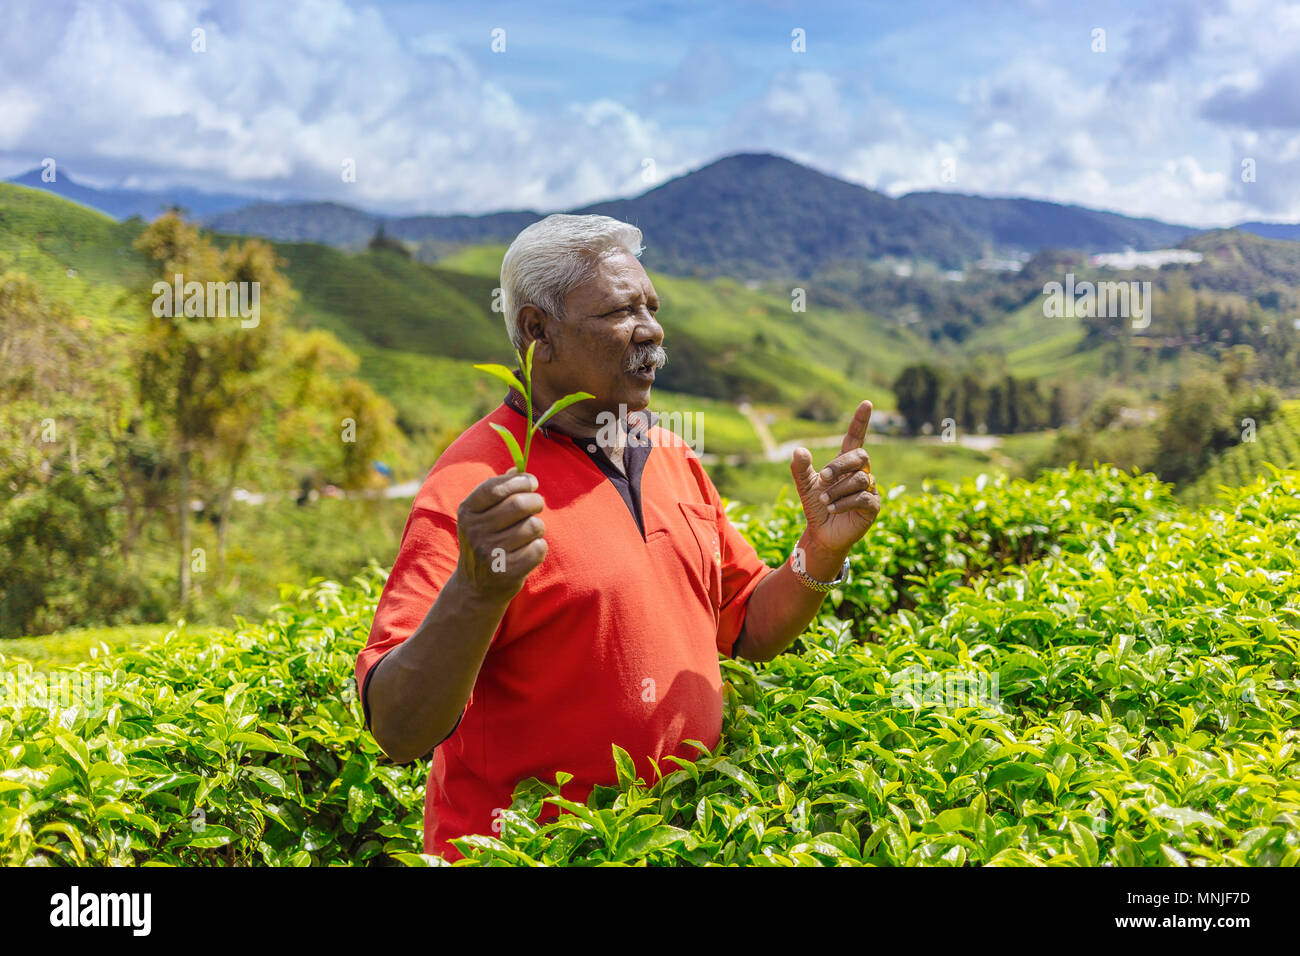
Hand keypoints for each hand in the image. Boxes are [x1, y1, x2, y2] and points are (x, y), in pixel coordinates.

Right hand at [455, 467, 546, 601]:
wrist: (476, 587)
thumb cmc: (486, 541)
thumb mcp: (482, 515)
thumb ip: (499, 490)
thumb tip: (518, 469)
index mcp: (467, 512)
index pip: (496, 486)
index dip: (519, 481)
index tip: (531, 482)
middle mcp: (475, 532)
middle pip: (520, 504)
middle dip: (536, 502)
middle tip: (536, 506)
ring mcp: (490, 553)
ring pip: (533, 526)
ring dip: (537, 528)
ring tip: (527, 535)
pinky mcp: (507, 572)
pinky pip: (539, 548)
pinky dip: (538, 548)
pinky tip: (526, 553)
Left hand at [790, 400, 881, 555]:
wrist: (822, 534)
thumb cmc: (817, 506)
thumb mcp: (805, 486)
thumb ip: (801, 468)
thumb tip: (799, 449)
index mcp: (845, 464)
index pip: (856, 438)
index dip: (860, 421)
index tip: (866, 403)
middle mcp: (861, 473)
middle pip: (860, 456)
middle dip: (840, 465)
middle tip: (822, 477)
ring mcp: (870, 489)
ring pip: (860, 479)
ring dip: (837, 490)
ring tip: (822, 501)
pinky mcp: (873, 506)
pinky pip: (863, 498)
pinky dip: (844, 502)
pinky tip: (831, 508)